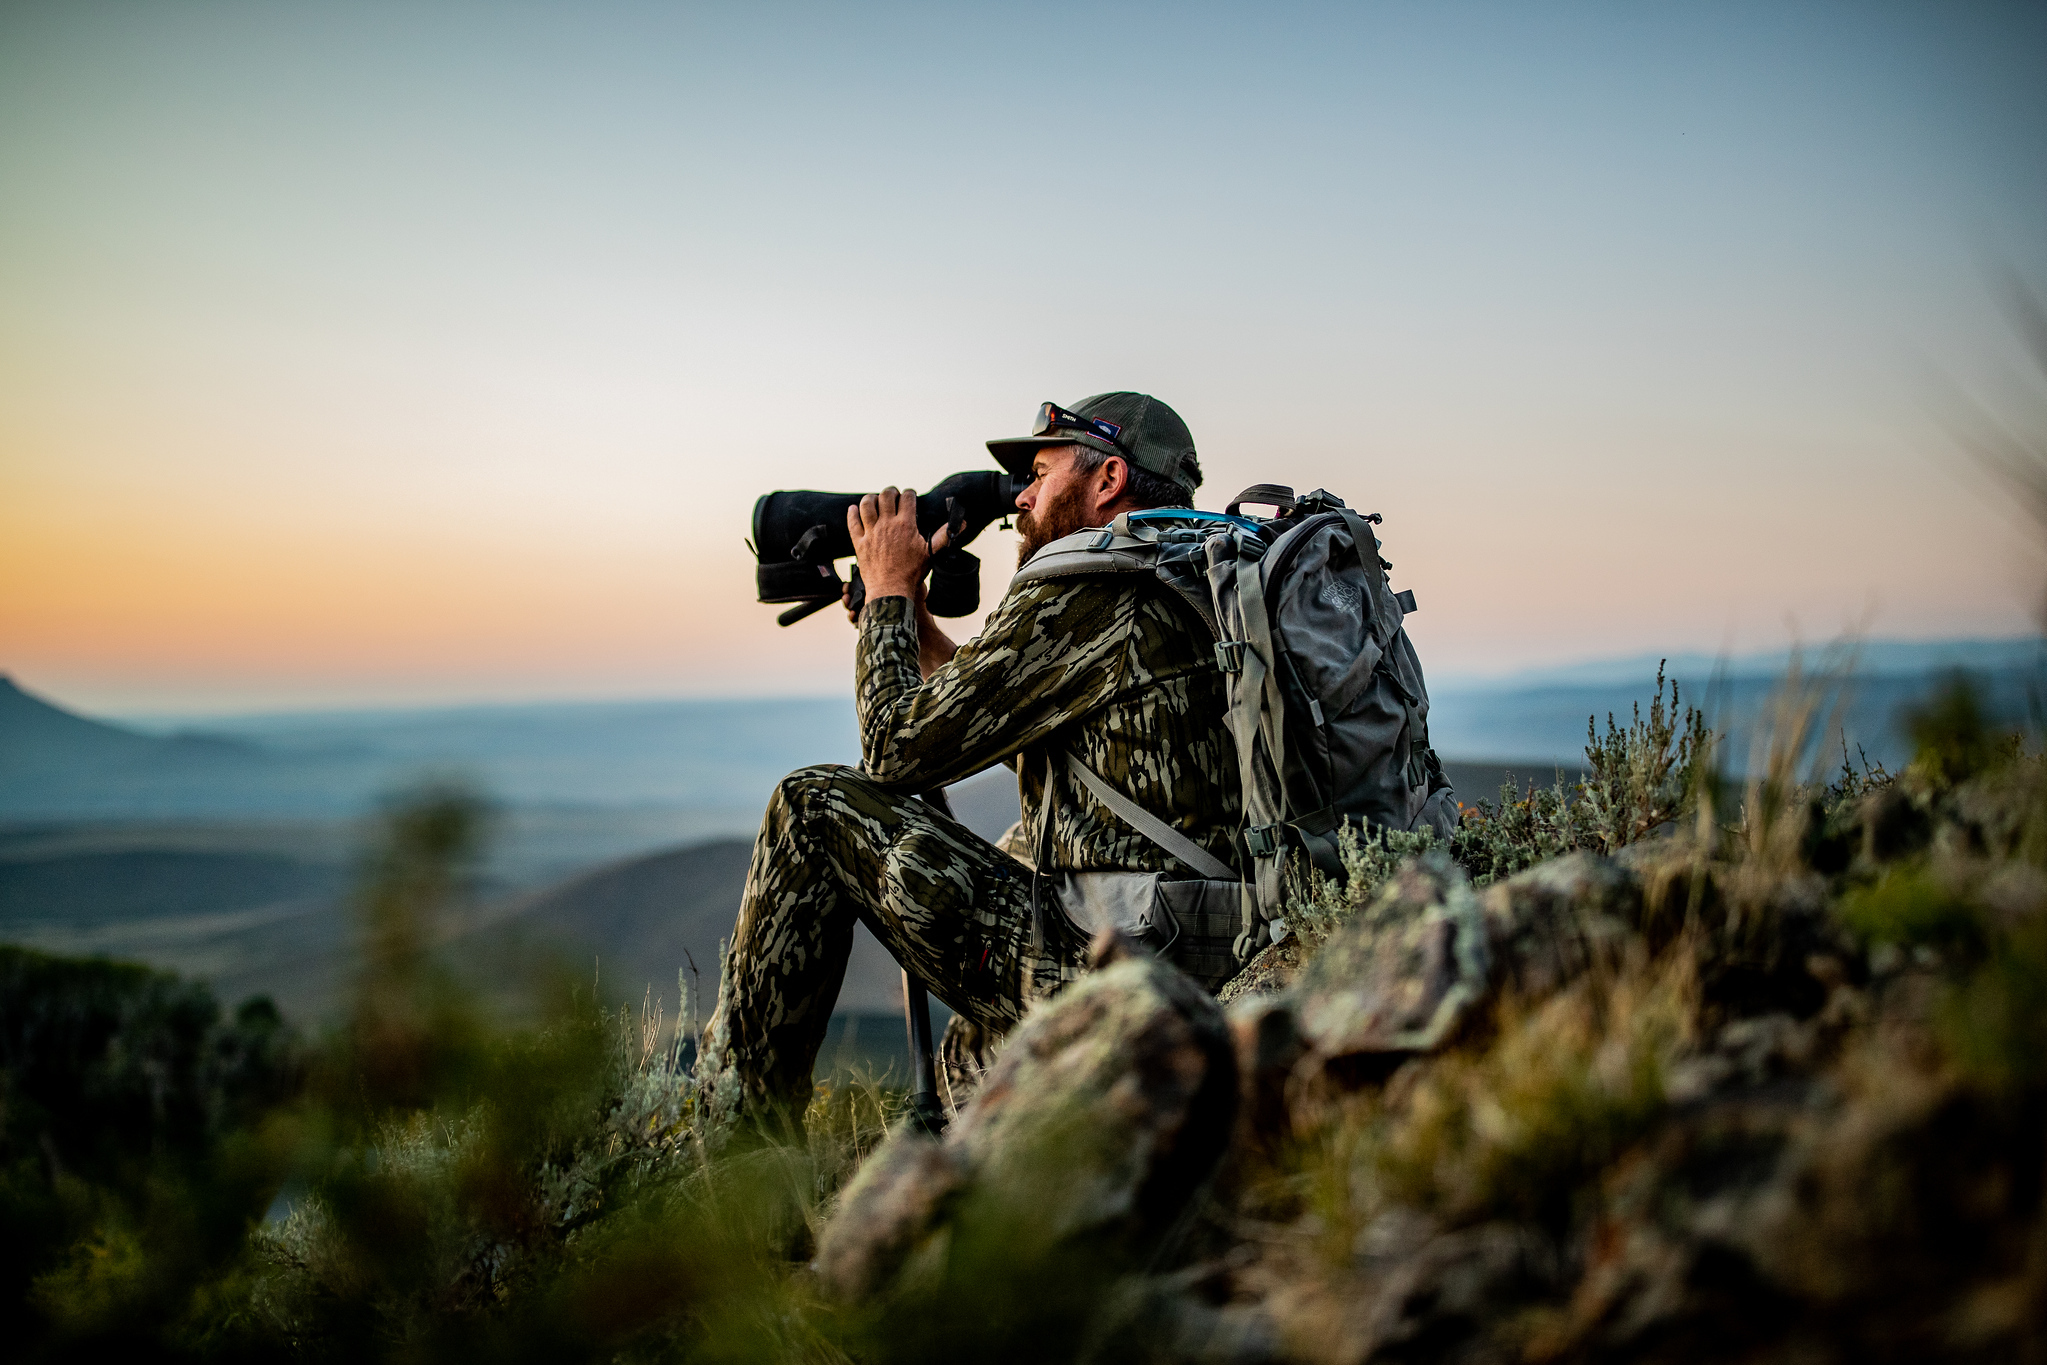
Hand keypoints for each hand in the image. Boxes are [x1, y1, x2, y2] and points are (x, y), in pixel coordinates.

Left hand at [846, 486, 951, 602]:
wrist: (891, 590)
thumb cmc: (912, 573)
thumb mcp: (930, 553)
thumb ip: (944, 536)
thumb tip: (961, 524)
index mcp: (906, 525)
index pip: (907, 498)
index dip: (909, 493)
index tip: (910, 495)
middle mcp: (887, 525)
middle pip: (886, 496)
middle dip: (890, 492)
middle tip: (893, 495)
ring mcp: (871, 533)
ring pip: (866, 505)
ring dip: (870, 498)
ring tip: (874, 499)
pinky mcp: (859, 543)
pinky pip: (852, 523)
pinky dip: (852, 513)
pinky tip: (853, 509)